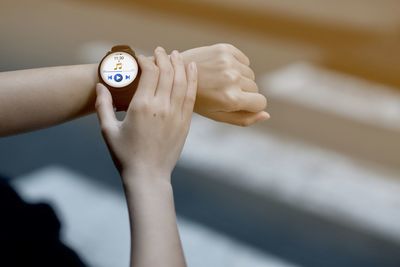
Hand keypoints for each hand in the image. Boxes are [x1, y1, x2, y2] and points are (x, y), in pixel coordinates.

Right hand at [95, 47, 196, 180]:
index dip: (146, 60)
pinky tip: (192, 69)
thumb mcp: (108, 130)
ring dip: (180, 65)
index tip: (142, 58)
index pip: (149, 72)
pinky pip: (191, 96)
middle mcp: (161, 107)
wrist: (148, 176)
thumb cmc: (125, 155)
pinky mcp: (185, 122)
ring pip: (182, 81)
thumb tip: (100, 85)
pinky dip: (192, 80)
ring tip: (177, 54)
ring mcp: (176, 114)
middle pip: (167, 73)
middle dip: (164, 58)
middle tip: (160, 50)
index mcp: (141, 106)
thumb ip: (103, 106)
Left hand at [181, 43, 268, 125]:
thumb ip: (243, 119)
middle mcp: (232, 79)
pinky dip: (237, 66)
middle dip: (244, 92)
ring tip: (220, 82)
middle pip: (255, 88)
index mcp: (231, 99)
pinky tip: (220, 70)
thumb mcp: (218, 116)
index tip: (239, 104)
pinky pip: (244, 61)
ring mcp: (229, 62)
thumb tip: (267, 115)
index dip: (252, 105)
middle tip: (222, 93)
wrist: (175, 75)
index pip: (261, 103)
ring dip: (240, 79)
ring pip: (250, 74)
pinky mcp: (225, 49)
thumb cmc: (198, 100)